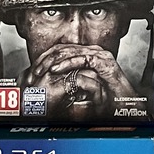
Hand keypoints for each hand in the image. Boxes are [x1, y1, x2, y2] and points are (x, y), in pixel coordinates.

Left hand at [24, 44, 138, 117]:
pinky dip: (66, 63)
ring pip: (68, 51)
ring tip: (40, 72)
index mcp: (84, 56)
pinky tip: (55, 70)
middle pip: (61, 48)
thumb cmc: (104, 100)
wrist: (122, 106)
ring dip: (51, 62)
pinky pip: (81, 58)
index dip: (42, 59)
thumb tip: (45, 82)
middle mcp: (91, 52)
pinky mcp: (104, 62)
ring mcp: (98, 55)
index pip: (58, 49)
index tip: (31, 72)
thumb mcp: (79, 90)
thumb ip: (66, 82)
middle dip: (43, 60)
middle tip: (32, 73)